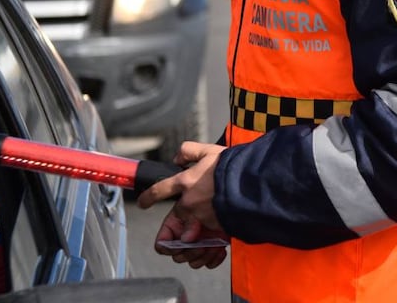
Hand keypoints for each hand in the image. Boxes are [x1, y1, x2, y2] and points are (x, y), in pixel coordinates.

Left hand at [138, 141, 227, 268]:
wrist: (254, 183)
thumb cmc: (234, 166)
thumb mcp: (210, 150)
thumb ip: (190, 151)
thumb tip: (178, 156)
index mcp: (186, 182)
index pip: (160, 190)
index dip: (148, 197)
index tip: (143, 202)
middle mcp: (190, 202)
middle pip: (176, 216)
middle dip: (177, 222)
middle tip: (186, 223)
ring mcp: (203, 217)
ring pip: (190, 233)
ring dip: (193, 237)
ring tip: (203, 236)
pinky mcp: (217, 229)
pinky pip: (207, 242)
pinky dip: (210, 246)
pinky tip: (217, 243)